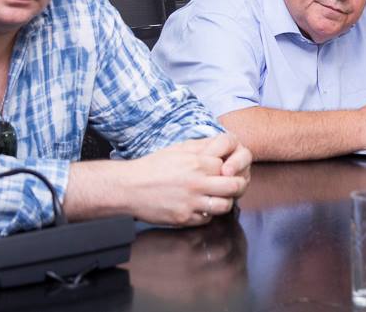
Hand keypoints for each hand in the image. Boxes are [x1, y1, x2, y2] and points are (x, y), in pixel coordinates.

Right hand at [120, 136, 248, 226]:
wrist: (128, 187)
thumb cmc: (151, 167)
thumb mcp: (178, 149)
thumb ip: (201, 148)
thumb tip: (220, 146)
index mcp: (197, 163)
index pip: (229, 166)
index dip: (229, 168)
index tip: (224, 171)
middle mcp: (197, 183)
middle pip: (234, 186)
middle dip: (236, 185)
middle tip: (230, 185)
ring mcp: (191, 202)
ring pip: (225, 206)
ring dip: (224, 201)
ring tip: (216, 198)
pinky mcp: (184, 218)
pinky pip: (207, 219)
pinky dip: (207, 214)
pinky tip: (200, 206)